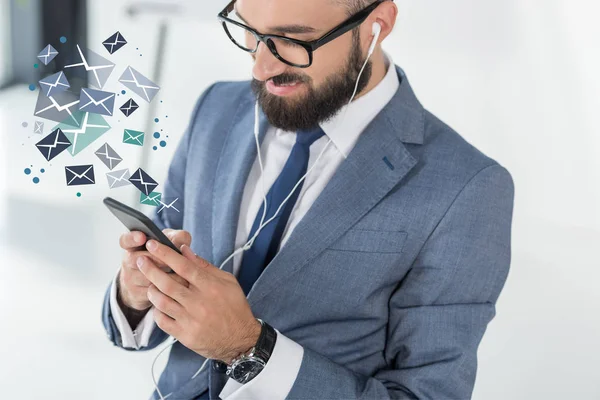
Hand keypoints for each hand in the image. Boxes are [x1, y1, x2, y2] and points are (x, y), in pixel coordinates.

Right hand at [117, 229, 190, 310]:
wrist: (148, 285)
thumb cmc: (162, 259)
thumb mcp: (167, 244)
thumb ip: (175, 238)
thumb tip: (180, 241)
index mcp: (133, 246)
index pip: (126, 240)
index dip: (133, 238)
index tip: (142, 237)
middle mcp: (128, 261)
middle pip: (137, 259)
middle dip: (158, 259)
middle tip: (172, 260)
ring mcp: (130, 279)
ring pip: (146, 277)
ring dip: (165, 275)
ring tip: (181, 274)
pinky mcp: (136, 294)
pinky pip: (151, 292)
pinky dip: (166, 290)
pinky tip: (178, 287)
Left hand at [137, 240, 261, 363]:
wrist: (240, 340)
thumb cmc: (234, 307)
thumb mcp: (227, 281)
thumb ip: (204, 266)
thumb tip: (184, 250)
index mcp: (210, 286)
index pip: (183, 266)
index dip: (165, 254)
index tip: (152, 244)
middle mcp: (199, 302)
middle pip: (167, 283)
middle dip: (150, 269)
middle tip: (140, 260)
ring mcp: (191, 320)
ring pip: (162, 302)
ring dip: (151, 290)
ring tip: (149, 284)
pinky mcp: (185, 335)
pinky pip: (163, 321)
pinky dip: (156, 311)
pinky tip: (157, 305)